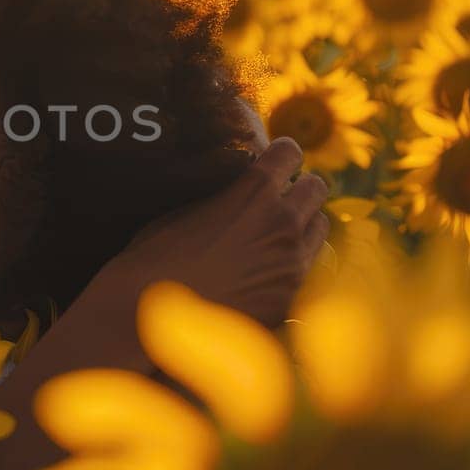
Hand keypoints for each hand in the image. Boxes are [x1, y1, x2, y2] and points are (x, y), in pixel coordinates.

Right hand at [91, 136, 329, 329]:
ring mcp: (291, 264)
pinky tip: (269, 269)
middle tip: (282, 196)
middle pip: (316, 188)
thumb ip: (225, 196)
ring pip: (319, 227)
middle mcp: (282, 223)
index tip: (275, 160)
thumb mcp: (187, 209)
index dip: (281, 154)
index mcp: (254, 192)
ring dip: (303, 224)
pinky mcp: (291, 298)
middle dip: (300, 187)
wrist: (150, 316)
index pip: (290, 153)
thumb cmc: (156, 258)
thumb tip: (237, 189)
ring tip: (279, 232)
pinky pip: (308, 270)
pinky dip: (295, 263)